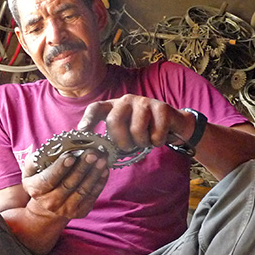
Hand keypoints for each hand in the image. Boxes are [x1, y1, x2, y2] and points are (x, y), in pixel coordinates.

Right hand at [21, 148, 108, 221]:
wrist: (48, 205)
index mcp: (36, 190)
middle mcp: (50, 202)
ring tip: (101, 160)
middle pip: (68, 184)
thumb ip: (33, 161)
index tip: (71, 156)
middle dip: (82, 167)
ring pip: (82, 190)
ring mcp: (66, 209)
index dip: (60, 168)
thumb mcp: (31, 171)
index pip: (48, 179)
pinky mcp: (80, 212)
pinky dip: (100, 183)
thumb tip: (41, 153)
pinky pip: (92, 196)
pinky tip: (104, 170)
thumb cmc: (41, 181)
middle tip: (91, 153)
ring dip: (94, 174)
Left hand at [77, 94, 193, 150]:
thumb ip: (111, 140)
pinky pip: (155, 134)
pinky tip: (158, 137)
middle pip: (114, 121)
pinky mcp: (162, 108)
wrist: (173, 124)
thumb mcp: (125, 133)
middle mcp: (126, 100)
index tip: (82, 131)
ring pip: (136, 130)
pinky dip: (157, 142)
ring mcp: (144, 102)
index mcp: (113, 106)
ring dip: (141, 143)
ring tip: (145, 141)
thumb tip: (95, 153)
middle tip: (128, 147)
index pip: (96, 108)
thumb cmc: (143, 131)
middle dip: (121, 141)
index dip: (87, 119)